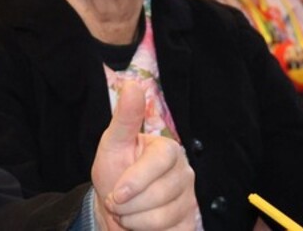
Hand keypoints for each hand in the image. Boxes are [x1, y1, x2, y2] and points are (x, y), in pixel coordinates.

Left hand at [91, 81, 196, 229]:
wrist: (114, 208)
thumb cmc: (114, 171)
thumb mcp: (113, 144)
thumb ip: (125, 118)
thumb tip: (133, 85)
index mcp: (168, 150)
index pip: (157, 165)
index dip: (134, 182)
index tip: (115, 193)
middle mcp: (185, 174)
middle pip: (159, 195)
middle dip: (128, 204)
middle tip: (117, 201)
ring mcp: (190, 200)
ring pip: (162, 217)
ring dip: (133, 220)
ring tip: (127, 211)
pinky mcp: (189, 223)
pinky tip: (141, 223)